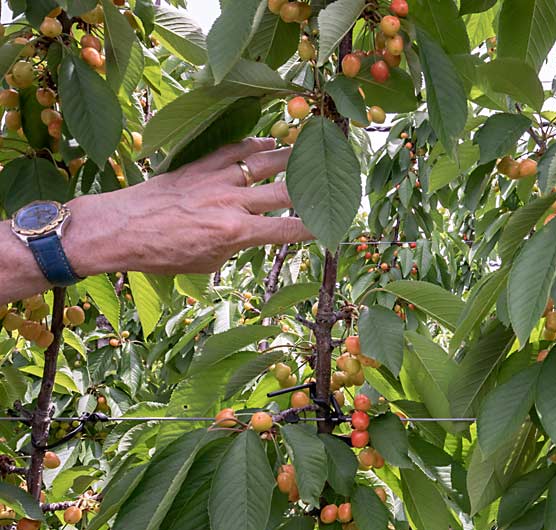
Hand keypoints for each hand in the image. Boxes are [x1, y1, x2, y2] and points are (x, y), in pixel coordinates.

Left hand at [64, 137, 312, 275]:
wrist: (121, 228)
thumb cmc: (161, 254)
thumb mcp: (208, 262)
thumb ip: (236, 245)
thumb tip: (252, 232)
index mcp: (236, 233)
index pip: (289, 229)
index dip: (315, 229)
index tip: (334, 227)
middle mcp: (232, 202)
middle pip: (285, 191)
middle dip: (312, 188)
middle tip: (331, 182)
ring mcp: (216, 179)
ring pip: (264, 162)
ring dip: (291, 155)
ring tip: (311, 149)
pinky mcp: (200, 165)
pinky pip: (234, 149)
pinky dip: (255, 143)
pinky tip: (269, 141)